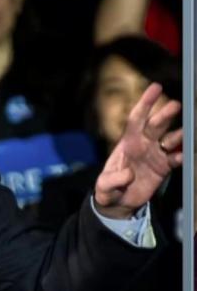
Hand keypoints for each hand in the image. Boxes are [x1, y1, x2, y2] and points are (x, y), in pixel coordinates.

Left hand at [94, 83, 181, 218]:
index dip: (145, 103)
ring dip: (179, 135)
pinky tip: (184, 156)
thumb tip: (129, 174)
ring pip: (171, 140)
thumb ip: (113, 180)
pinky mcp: (164, 167)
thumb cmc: (108, 189)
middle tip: (176, 106)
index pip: (136, 119)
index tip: (156, 87)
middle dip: (165, 115)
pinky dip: (182, 156)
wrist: (118, 203)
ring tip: (187, 133)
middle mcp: (143, 145)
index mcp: (127, 143)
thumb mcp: (104, 186)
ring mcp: (155, 155)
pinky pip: (176, 158)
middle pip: (156, 125)